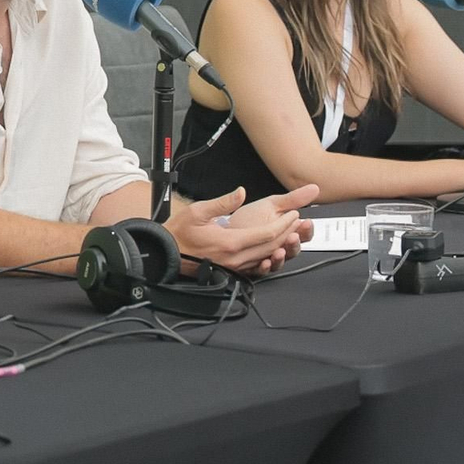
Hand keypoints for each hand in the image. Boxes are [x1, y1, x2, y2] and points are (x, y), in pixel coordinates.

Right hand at [170, 184, 318, 276]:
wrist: (166, 254)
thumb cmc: (179, 233)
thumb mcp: (198, 211)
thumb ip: (223, 202)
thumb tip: (240, 193)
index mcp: (230, 242)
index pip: (268, 233)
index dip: (284, 223)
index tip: (293, 213)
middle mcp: (236, 257)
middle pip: (271, 246)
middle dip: (287, 232)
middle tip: (296, 220)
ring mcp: (234, 267)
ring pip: (266, 256)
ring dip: (281, 243)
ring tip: (290, 230)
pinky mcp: (231, 271)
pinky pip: (256, 263)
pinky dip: (268, 253)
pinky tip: (273, 246)